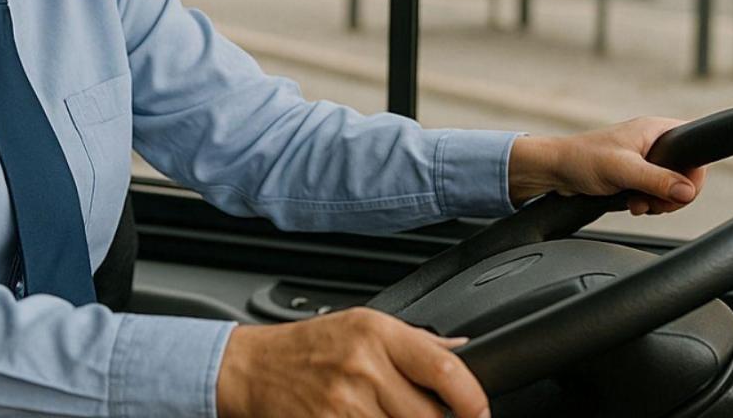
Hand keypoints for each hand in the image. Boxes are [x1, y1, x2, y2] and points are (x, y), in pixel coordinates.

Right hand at [216, 307, 489, 417]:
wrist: (252, 369)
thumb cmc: (308, 346)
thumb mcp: (361, 325)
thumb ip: (415, 342)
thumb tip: (463, 351)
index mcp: (377, 334)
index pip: (446, 370)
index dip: (474, 401)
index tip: (481, 413)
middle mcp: (363, 368)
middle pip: (430, 417)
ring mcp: (344, 406)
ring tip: (395, 416)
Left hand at [507, 117, 707, 215]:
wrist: (554, 171)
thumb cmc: (582, 159)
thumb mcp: (623, 170)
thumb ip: (657, 180)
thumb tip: (688, 192)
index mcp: (655, 130)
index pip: (695, 148)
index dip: (694, 174)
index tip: (679, 192)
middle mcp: (653, 142)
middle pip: (685, 173)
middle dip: (672, 194)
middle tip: (654, 202)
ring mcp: (644, 159)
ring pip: (670, 186)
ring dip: (657, 201)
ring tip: (636, 202)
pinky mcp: (635, 175)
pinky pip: (654, 192)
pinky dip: (647, 202)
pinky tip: (630, 203)